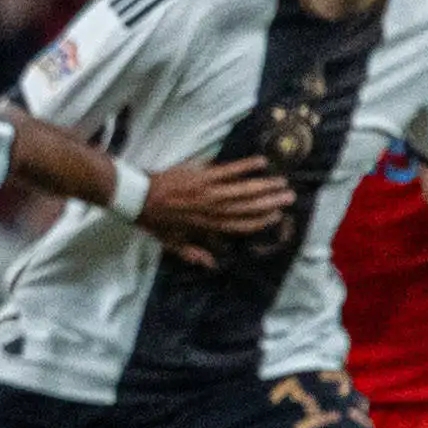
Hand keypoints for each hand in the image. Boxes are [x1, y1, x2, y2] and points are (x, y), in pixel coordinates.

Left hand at [137, 156, 292, 263]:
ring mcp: (208, 191)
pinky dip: (245, 166)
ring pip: (242, 190)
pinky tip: (261, 162)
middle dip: (270, 203)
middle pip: (248, 207)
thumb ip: (194, 254)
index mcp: (208, 226)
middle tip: (289, 197)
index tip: (277, 216)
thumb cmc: (155, 222)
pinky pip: (227, 170)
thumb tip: (212, 265)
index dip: (260, 221)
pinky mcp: (201, 175)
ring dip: (264, 185)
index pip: (241, 225)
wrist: (138, 198)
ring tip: (282, 182)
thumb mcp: (172, 244)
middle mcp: (213, 209)